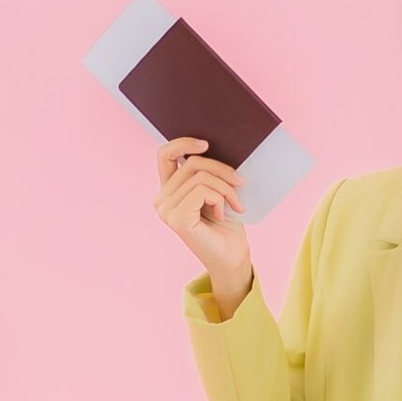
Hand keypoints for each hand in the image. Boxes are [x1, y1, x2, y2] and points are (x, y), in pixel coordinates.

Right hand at [154, 135, 253, 290]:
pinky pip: (203, 191)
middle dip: (222, 170)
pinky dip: (220, 198)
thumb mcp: (214, 191)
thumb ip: (204, 172)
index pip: (165, 155)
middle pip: (191, 164)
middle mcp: (161, 201)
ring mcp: (167, 211)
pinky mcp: (178, 219)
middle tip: (240, 183)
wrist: (232, 258)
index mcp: (167, 192)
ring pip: (200, 177)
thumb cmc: (226, 226)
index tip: (207, 144)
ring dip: (225, 187)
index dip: (184, 143)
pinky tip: (222, 214)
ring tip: (235, 203)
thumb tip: (210, 146)